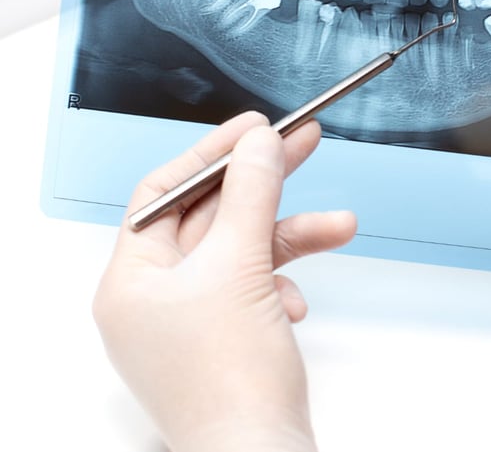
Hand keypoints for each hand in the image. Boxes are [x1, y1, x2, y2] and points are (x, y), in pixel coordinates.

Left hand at [92, 112, 356, 451]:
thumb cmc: (230, 382)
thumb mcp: (240, 266)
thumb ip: (251, 193)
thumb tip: (258, 142)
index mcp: (132, 279)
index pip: (165, 192)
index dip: (211, 154)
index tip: (253, 127)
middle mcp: (155, 297)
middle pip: (212, 216)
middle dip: (264, 184)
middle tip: (301, 142)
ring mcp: (191, 319)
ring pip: (244, 250)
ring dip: (292, 236)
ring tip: (339, 224)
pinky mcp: (227, 336)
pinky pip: (257, 285)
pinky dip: (284, 282)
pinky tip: (298, 303)